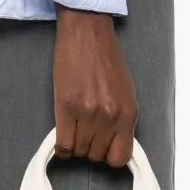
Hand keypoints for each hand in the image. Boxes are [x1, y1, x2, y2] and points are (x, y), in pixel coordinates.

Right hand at [53, 5, 137, 167]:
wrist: (87, 32)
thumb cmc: (106, 59)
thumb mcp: (125, 92)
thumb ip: (121, 119)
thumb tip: (113, 142)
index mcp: (128, 113)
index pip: (120, 156)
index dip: (109, 157)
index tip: (103, 150)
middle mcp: (110, 116)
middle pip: (97, 155)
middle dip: (90, 149)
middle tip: (85, 135)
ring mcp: (88, 113)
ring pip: (80, 151)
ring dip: (75, 145)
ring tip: (74, 130)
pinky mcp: (66, 107)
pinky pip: (64, 144)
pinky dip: (62, 147)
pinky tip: (62, 138)